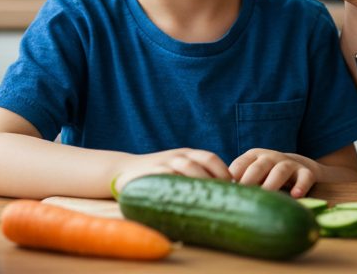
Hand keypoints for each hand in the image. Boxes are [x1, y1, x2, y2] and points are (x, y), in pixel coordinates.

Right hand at [113, 148, 231, 192]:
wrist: (122, 170)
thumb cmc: (158, 175)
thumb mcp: (178, 169)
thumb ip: (196, 177)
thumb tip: (225, 196)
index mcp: (188, 154)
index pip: (211, 158)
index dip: (223, 171)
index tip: (233, 188)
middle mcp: (177, 156)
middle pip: (201, 163)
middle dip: (216, 179)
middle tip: (225, 198)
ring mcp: (163, 164)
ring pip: (186, 167)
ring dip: (200, 182)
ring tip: (210, 200)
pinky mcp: (149, 175)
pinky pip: (166, 179)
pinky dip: (177, 187)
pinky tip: (185, 203)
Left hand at [229, 149, 319, 197]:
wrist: (298, 166)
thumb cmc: (266, 176)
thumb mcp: (252, 174)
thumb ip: (238, 183)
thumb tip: (217, 201)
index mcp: (253, 157)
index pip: (240, 165)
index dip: (231, 178)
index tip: (225, 192)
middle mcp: (270, 157)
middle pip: (259, 167)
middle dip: (249, 180)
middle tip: (242, 196)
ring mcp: (289, 164)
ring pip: (280, 171)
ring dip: (272, 183)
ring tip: (266, 196)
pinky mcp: (306, 172)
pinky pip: (305, 177)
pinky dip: (301, 186)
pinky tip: (296, 196)